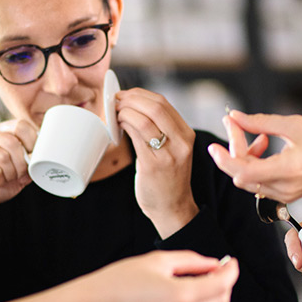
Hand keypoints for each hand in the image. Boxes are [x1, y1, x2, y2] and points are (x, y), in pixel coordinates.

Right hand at [0, 119, 38, 230]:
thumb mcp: (16, 173)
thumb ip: (28, 163)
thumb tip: (43, 156)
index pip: (20, 125)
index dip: (32, 142)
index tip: (32, 157)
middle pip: (13, 141)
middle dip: (22, 163)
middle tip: (18, 175)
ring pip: (4, 156)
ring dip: (10, 174)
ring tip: (4, 179)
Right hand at [88, 250, 235, 301]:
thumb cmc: (120, 280)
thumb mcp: (157, 260)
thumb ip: (191, 261)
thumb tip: (213, 265)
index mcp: (179, 294)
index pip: (221, 284)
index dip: (231, 271)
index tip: (229, 264)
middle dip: (223, 286)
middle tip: (213, 274)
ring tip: (197, 292)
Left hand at [115, 88, 198, 236]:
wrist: (172, 207)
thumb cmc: (168, 177)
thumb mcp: (173, 149)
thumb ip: (160, 129)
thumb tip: (132, 105)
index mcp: (186, 134)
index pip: (163, 103)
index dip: (140, 94)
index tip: (125, 95)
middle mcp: (181, 142)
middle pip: (155, 107)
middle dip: (131, 99)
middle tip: (117, 101)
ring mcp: (167, 154)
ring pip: (143, 120)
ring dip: (124, 112)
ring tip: (116, 114)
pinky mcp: (152, 165)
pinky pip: (135, 137)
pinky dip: (123, 126)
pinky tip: (117, 127)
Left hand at [208, 109, 301, 202]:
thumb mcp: (295, 125)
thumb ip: (260, 122)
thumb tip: (234, 116)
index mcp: (287, 170)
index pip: (242, 172)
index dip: (224, 159)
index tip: (213, 145)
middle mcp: (284, 188)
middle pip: (241, 175)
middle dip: (233, 150)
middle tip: (235, 124)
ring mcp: (286, 194)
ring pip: (249, 179)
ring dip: (244, 157)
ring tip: (258, 135)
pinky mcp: (288, 194)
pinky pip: (260, 182)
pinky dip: (255, 164)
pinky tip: (264, 145)